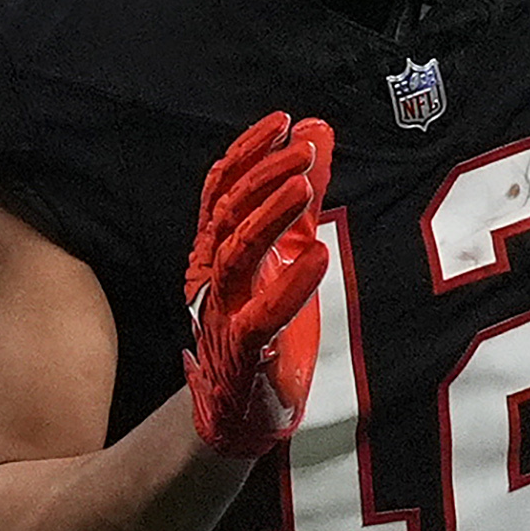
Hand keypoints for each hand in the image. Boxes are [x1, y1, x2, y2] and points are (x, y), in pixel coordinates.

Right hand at [182, 110, 333, 455]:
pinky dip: (289, 285)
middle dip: (264, 175)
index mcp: (216, 248)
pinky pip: (262, 314)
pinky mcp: (245, 350)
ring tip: (303, 187)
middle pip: (227, 213)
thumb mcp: (286, 249)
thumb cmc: (266, 324)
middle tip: (301, 149)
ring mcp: (224, 312)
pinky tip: (317, 257)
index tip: (282, 123)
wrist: (242, 407)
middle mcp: (212, 275)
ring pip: (236, 254)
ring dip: (268, 216)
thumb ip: (299, 194)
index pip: (222, 189)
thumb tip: (316, 131)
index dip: (248, 153)